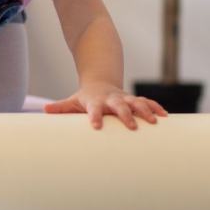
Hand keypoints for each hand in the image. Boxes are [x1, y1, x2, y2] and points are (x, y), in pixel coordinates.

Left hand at [43, 82, 167, 129]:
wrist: (100, 82)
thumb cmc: (85, 98)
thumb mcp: (72, 101)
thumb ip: (61, 107)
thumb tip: (44, 111)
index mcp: (95, 101)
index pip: (93, 109)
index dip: (95, 117)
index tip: (96, 127)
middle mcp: (112, 99)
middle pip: (119, 105)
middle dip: (126, 115)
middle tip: (132, 126)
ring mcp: (125, 98)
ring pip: (137, 102)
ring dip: (146, 110)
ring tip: (154, 122)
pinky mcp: (135, 100)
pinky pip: (148, 102)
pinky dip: (156, 108)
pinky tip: (165, 117)